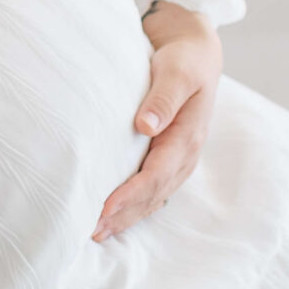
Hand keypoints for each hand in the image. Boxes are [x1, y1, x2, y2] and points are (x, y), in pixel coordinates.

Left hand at [94, 0, 222, 240]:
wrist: (197, 55)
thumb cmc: (185, 61)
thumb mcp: (177, 72)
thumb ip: (164, 98)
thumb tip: (146, 125)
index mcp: (187, 137)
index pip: (156, 174)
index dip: (131, 194)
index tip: (105, 206)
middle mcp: (184, 155)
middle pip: (153, 194)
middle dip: (123, 215)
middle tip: (91, 230)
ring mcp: (177, 160)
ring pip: (152, 198)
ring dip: (126, 217)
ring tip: (96, 233)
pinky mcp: (167, 159)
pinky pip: (151, 190)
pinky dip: (132, 207)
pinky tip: (112, 217)